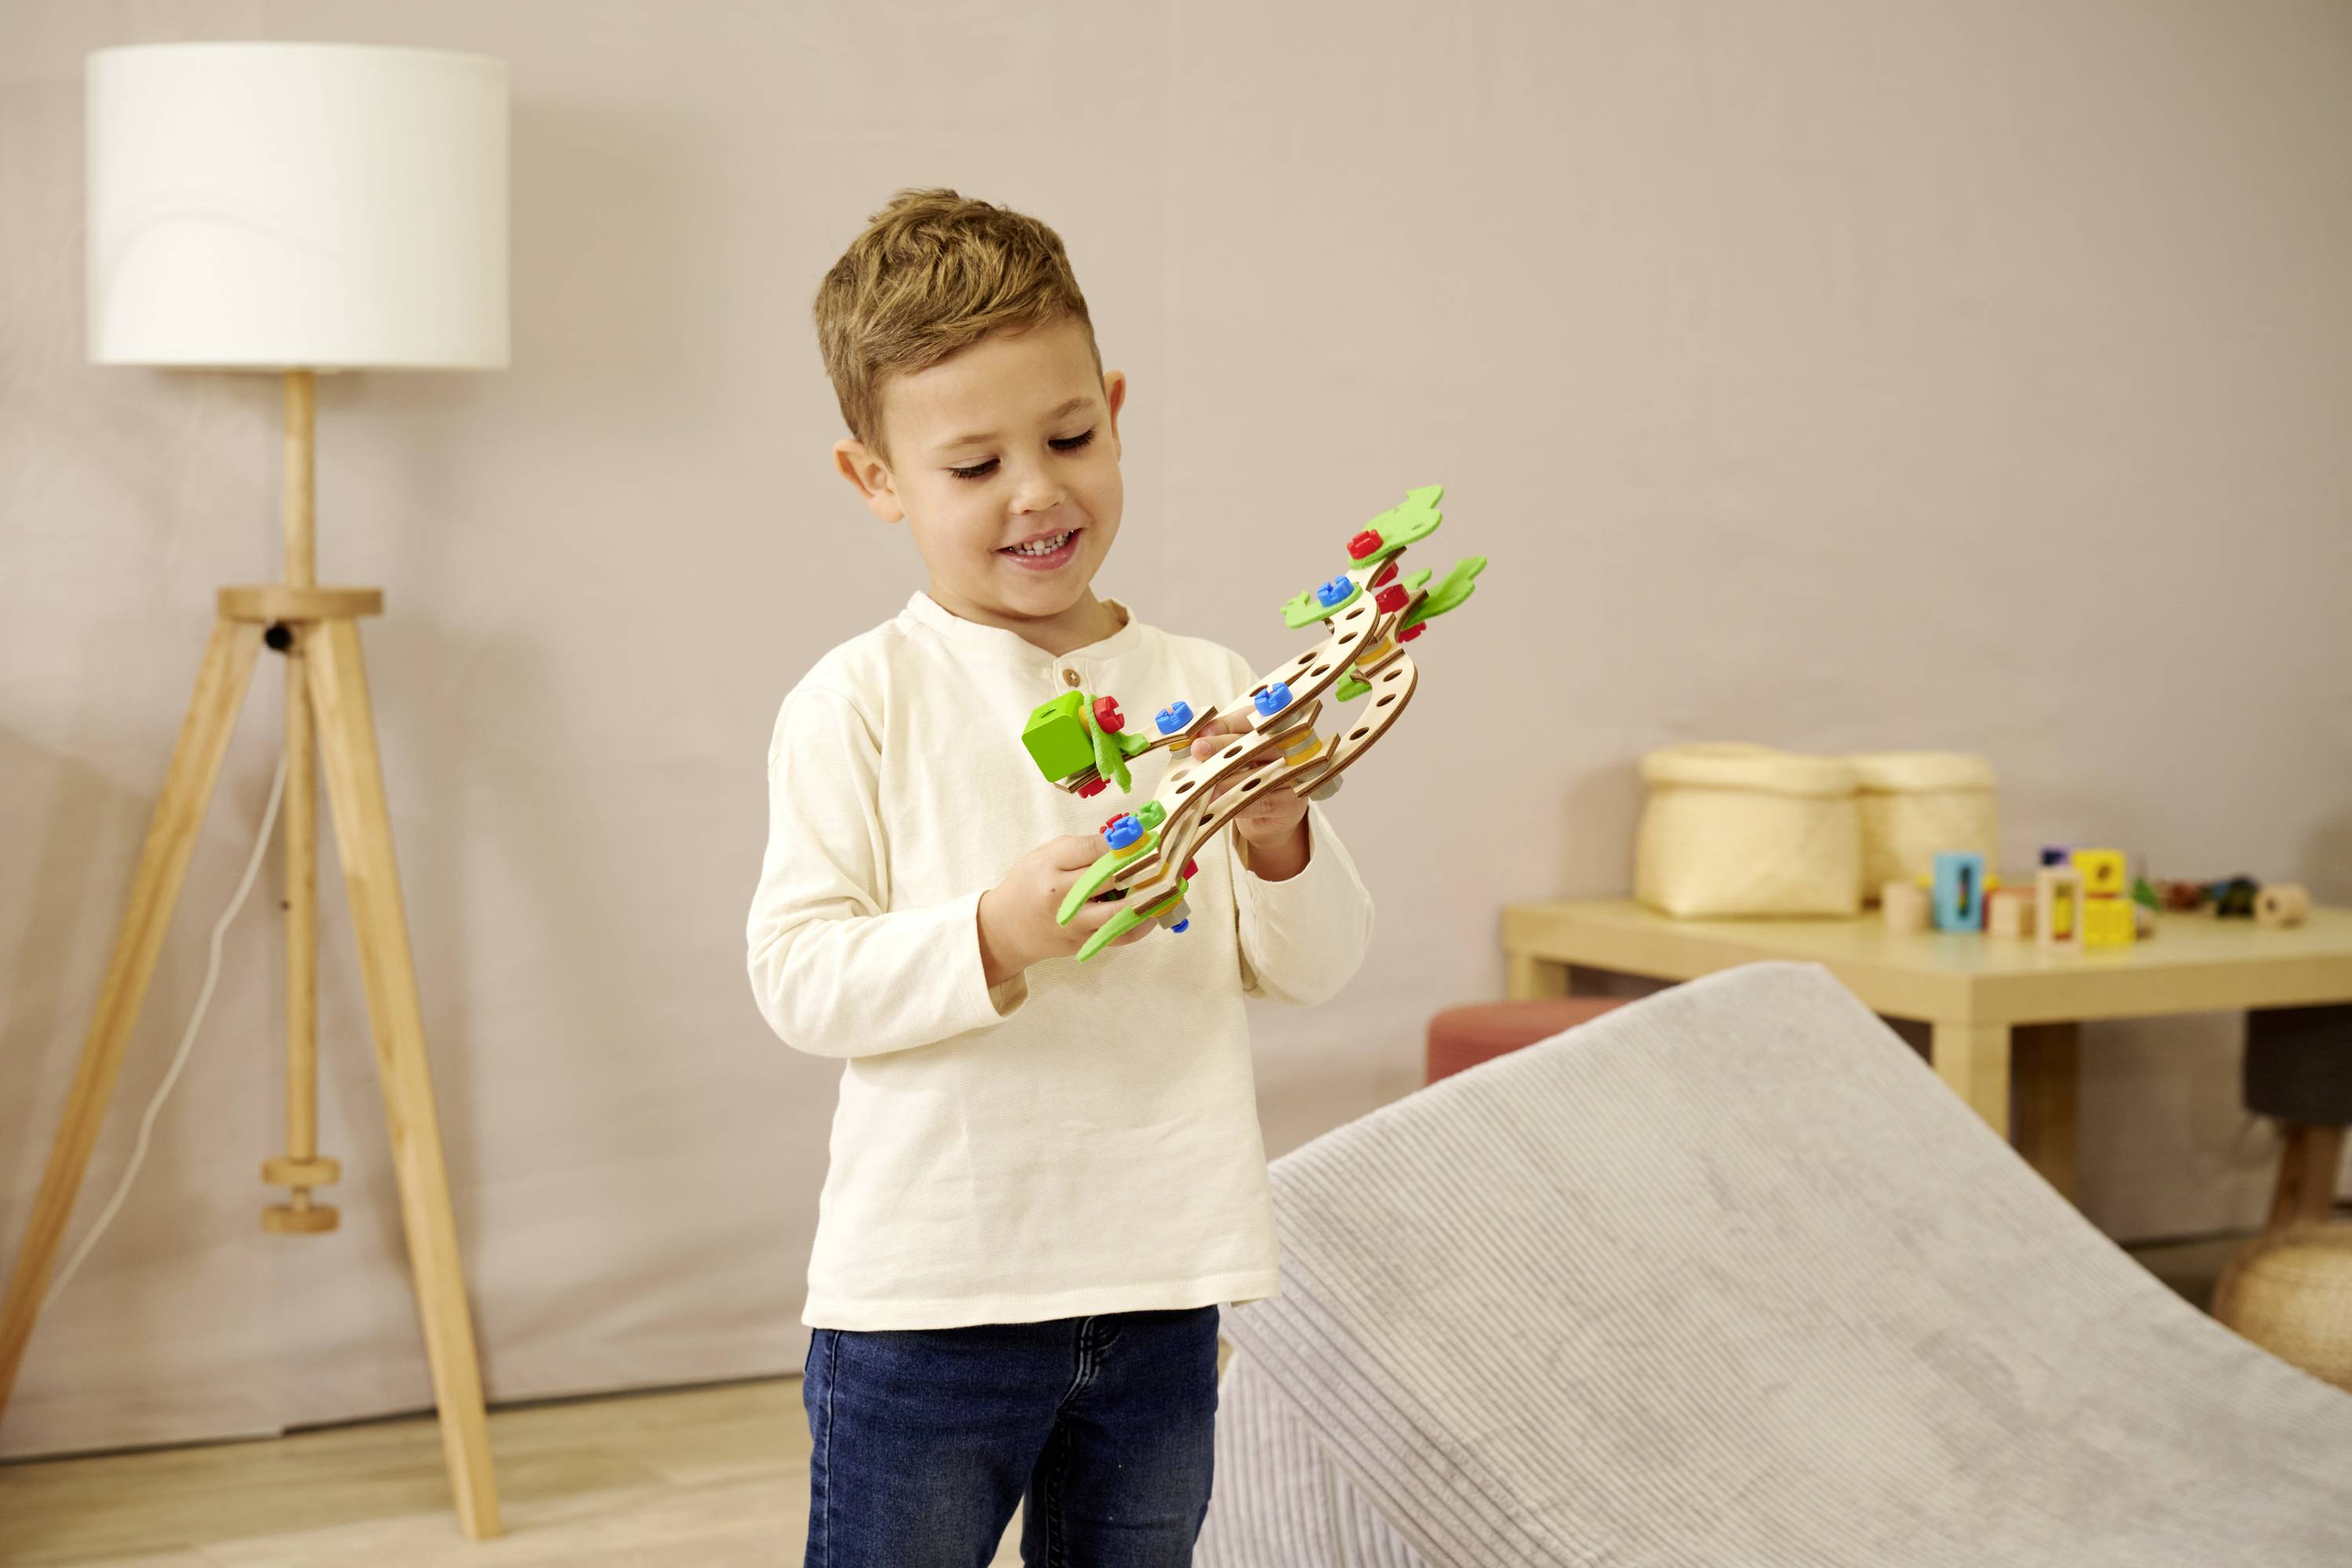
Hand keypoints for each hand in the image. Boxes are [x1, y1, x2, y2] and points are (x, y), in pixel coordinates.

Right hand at [977, 833, 1153, 984]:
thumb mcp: (1045, 856)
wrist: (1004, 930)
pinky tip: (1152, 911)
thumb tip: (1121, 842)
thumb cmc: (1028, 885)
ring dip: (1146, 898)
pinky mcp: (1083, 943)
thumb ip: (1080, 848)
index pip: (1093, 849)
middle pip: (1109, 878)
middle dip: (1140, 866)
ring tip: (1165, 886)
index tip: (1145, 835)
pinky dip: (1139, 925)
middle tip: (1163, 858)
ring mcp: (1074, 924)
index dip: (1123, 842)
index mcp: (1050, 868)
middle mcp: (1062, 897)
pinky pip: (1118, 936)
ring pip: (1119, 912)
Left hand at [1187, 711, 1308, 851]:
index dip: (1226, 724)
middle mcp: (1289, 746)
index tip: (1203, 731)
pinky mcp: (1292, 802)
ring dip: (1228, 779)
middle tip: (1199, 749)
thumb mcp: (1234, 752)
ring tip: (1206, 782)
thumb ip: (1218, 741)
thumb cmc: (1250, 773)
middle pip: (1256, 743)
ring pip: (1259, 773)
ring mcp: (1295, 773)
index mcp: (1274, 726)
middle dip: (1223, 746)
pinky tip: (1220, 803)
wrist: (1270, 813)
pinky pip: (1264, 801)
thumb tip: (1198, 737)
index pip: (1251, 718)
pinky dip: (1240, 803)